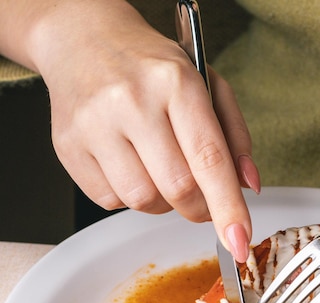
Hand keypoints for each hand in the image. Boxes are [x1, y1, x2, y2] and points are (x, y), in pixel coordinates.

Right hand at [0, 0, 256, 260]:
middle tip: (201, 199)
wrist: (82, 41)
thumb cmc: (151, 68)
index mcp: (175, 82)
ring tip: (158, 169)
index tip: (239, 241)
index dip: (228, 207)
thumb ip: (234, 137)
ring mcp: (94, 126)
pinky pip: (110, 201)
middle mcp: (132, 102)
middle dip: (199, 208)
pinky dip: (129, 196)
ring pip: (143, 202)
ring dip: (162, 202)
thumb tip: (247, 185)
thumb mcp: (206, 85)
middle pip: (178, 189)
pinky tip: (128, 165)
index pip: (209, 158)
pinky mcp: (68, 147)